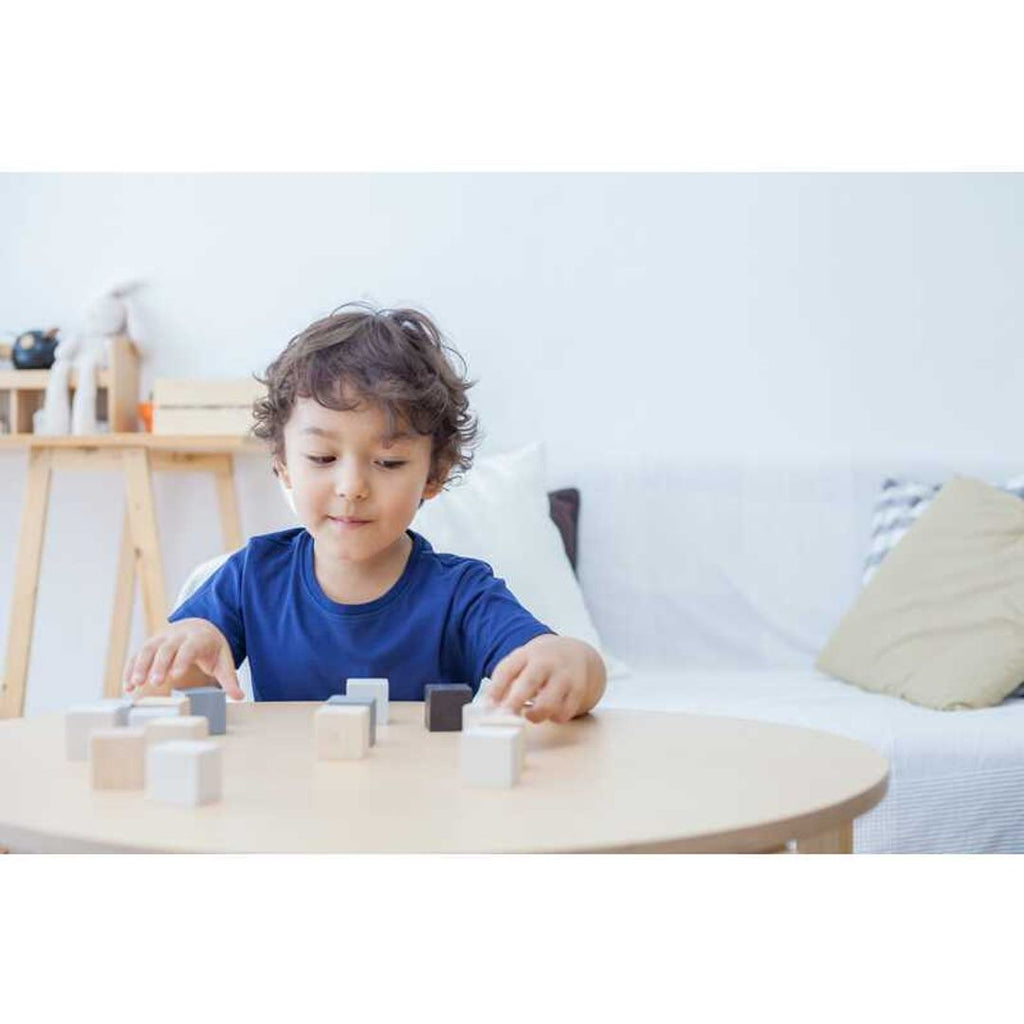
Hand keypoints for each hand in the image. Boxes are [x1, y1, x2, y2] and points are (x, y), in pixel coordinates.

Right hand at [123, 618, 242, 699]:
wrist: (199, 626)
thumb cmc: (211, 648)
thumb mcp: (223, 660)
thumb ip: (229, 679)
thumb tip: (239, 697)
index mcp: (198, 638)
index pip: (189, 648)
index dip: (182, 660)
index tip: (175, 675)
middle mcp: (177, 635)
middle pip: (166, 648)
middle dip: (160, 664)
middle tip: (156, 682)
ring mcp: (162, 638)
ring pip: (148, 649)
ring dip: (140, 666)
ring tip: (135, 684)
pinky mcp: (151, 644)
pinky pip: (138, 654)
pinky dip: (131, 669)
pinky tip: (128, 686)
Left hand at [488, 634, 592, 723]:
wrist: (577, 653)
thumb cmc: (542, 662)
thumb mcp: (522, 661)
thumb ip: (504, 679)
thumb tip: (488, 707)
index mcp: (527, 654)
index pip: (507, 670)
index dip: (496, 689)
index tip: (488, 707)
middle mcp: (547, 663)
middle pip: (529, 682)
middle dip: (515, 702)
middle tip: (505, 717)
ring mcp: (564, 676)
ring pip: (548, 704)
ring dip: (535, 715)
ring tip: (530, 714)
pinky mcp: (578, 691)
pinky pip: (564, 713)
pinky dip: (554, 717)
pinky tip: (551, 711)